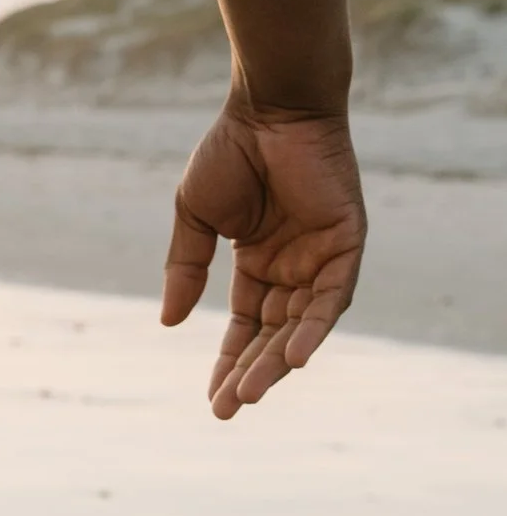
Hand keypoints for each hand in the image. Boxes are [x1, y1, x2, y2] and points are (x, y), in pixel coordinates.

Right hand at [163, 104, 366, 415]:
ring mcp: (322, 256)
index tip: (213, 400)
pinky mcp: (346, 242)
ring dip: (278, 361)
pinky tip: (295, 358)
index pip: (248, 326)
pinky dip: (315, 327)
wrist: (269, 106)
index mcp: (259, 262)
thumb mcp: (195, 218)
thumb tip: (170, 324)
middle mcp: (294, 266)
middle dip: (251, 372)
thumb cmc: (231, 151)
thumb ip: (185, 269)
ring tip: (250, 393)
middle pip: (274, 334)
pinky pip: (333, 296)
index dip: (228, 362)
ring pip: (303, 325)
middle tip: (227, 409)